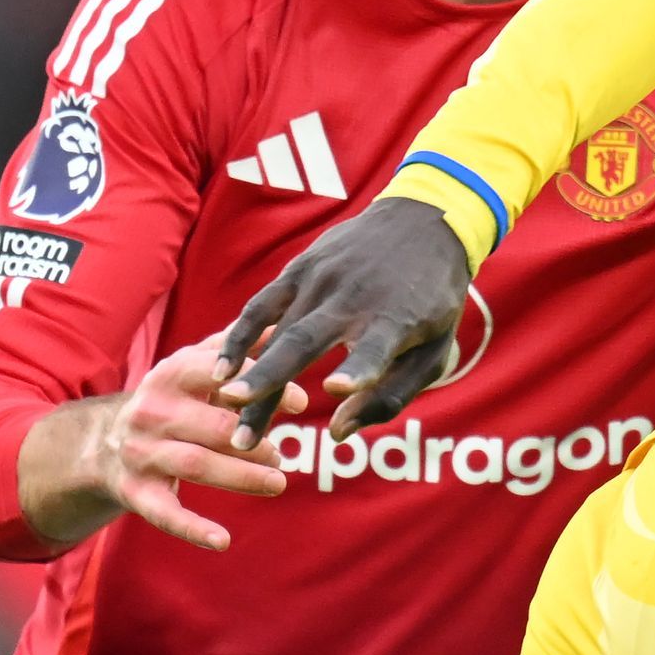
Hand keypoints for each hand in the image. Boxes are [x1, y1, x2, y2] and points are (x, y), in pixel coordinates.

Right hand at [19, 341, 297, 551]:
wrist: (103, 442)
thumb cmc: (170, 401)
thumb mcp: (193, 368)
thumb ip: (235, 347)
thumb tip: (284, 321)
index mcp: (169, 375)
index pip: (216, 374)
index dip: (257, 386)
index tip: (300, 400)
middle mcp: (151, 412)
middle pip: (210, 425)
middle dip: (252, 438)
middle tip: (285, 453)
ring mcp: (141, 453)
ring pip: (195, 464)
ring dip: (239, 476)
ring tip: (277, 482)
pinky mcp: (136, 492)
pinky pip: (165, 513)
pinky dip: (193, 528)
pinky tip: (223, 541)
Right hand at [216, 194, 471, 440]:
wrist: (424, 220)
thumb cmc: (433, 301)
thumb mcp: (434, 351)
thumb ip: (390, 396)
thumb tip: (336, 432)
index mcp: (396, 319)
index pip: (375, 348)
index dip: (358, 369)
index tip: (337, 388)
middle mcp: (353, 297)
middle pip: (304, 344)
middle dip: (270, 385)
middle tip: (244, 434)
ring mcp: (321, 279)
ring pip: (277, 333)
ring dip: (251, 374)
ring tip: (227, 407)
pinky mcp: (300, 268)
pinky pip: (261, 305)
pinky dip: (239, 336)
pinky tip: (221, 367)